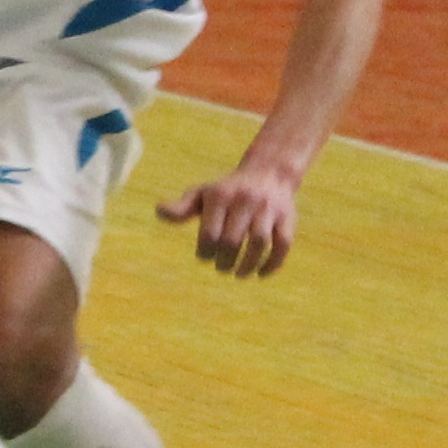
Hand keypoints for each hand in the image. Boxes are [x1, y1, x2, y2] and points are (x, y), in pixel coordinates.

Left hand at [156, 161, 301, 277]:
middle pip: (233, 240)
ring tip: (239, 275)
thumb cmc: (227, 190)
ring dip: (248, 265)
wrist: (268, 173)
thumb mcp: (202, 194)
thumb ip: (181, 207)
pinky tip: (261, 274)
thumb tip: (159, 212)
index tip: (205, 257)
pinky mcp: (288, 218)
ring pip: (259, 243)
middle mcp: (245, 201)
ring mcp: (268, 210)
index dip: (205, 251)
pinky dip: (273, 263)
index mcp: (220, 196)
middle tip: (221, 268)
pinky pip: (283, 244)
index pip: (210, 233)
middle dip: (225, 261)